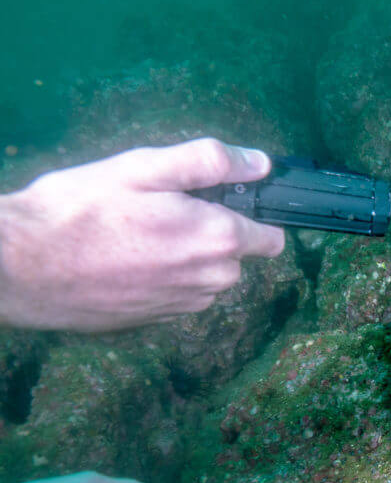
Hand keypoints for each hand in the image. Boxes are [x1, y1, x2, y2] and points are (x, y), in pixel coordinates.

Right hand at [0, 138, 285, 330]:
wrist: (20, 268)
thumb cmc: (79, 211)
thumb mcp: (144, 168)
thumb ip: (210, 162)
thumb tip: (260, 163)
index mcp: (218, 240)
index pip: (273, 238)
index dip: (254, 215)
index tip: (226, 201)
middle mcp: (210, 281)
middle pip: (237, 255)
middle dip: (212, 231)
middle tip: (159, 209)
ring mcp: (183, 305)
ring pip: (206, 275)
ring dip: (185, 255)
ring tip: (135, 232)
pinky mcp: (155, 320)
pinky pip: (178, 293)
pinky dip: (162, 276)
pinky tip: (124, 258)